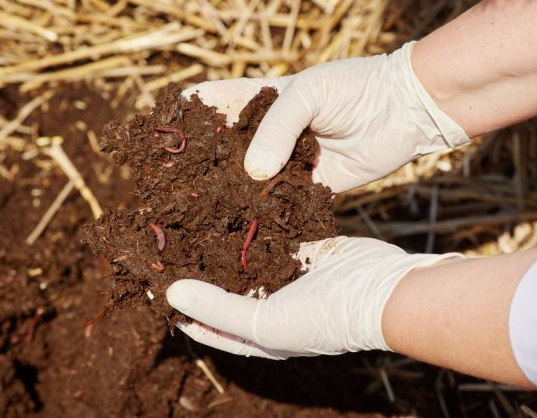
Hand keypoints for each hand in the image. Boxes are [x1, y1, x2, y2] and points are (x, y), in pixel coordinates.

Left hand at [166, 236, 462, 358]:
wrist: (384, 291)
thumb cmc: (324, 318)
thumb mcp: (265, 324)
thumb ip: (218, 309)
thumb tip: (172, 293)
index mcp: (256, 332)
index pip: (207, 323)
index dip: (181, 309)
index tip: (152, 286)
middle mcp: (267, 304)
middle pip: (222, 287)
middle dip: (197, 268)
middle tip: (167, 244)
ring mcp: (285, 275)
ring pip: (244, 258)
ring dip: (222, 242)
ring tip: (192, 219)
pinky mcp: (300, 249)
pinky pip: (270, 235)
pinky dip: (253, 224)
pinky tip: (231, 205)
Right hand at [183, 42, 468, 192]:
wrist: (404, 110)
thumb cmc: (353, 88)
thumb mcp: (307, 94)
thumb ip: (276, 130)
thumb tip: (251, 173)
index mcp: (259, 102)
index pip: (212, 107)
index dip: (186, 120)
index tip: (158, 139)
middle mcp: (267, 135)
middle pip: (225, 152)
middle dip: (201, 167)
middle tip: (172, 189)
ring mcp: (286, 162)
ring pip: (248, 181)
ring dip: (229, 195)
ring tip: (198, 215)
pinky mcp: (307, 187)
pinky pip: (279, 202)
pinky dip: (263, 212)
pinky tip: (241, 226)